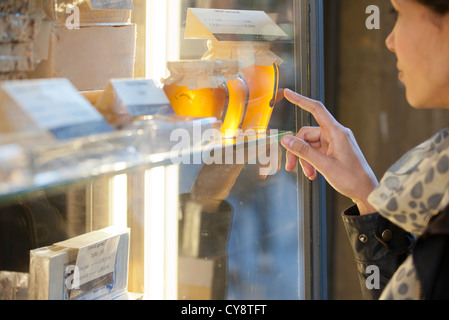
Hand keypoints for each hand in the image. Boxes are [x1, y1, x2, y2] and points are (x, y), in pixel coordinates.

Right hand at [281, 89, 378, 214]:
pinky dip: (311, 162)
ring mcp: (335, 142)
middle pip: (307, 134)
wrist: (366, 192)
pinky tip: (313, 174)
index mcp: (337, 132)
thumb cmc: (350, 179)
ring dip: (305, 159)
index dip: (300, 100)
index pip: (316, 109)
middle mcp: (336, 134)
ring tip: (308, 174)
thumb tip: (285, 139)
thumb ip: (303, 151)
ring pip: (310, 144)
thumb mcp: (324, 165)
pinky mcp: (334, 150)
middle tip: (290, 167)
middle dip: (297, 150)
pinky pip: (316, 151)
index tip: (287, 93)